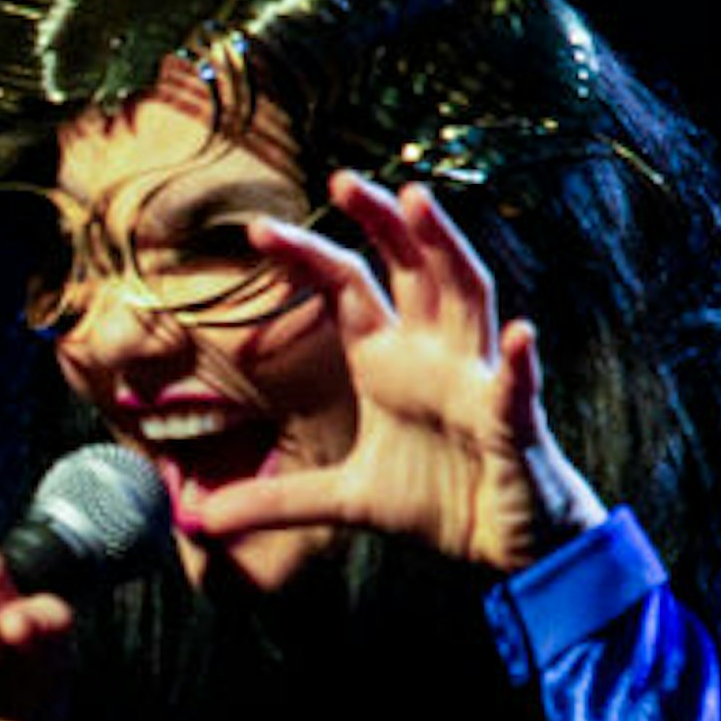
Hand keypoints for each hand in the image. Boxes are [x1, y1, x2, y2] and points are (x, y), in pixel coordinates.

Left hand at [221, 176, 605, 573]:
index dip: (309, 257)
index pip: (347, 288)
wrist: (507, 540)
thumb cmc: (440, 499)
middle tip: (341, 180)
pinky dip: (518, 362)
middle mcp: (435, 354)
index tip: (257, 229)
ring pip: (467, 296)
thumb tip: (202, 519)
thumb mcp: (345, 501)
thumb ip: (277, 500)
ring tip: (417, 201)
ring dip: (446, 248)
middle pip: (411, 267)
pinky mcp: (514, 422)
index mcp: (390, 359)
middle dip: (379, 221)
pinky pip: (516, 386)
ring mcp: (477, 380)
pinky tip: (518, 334)